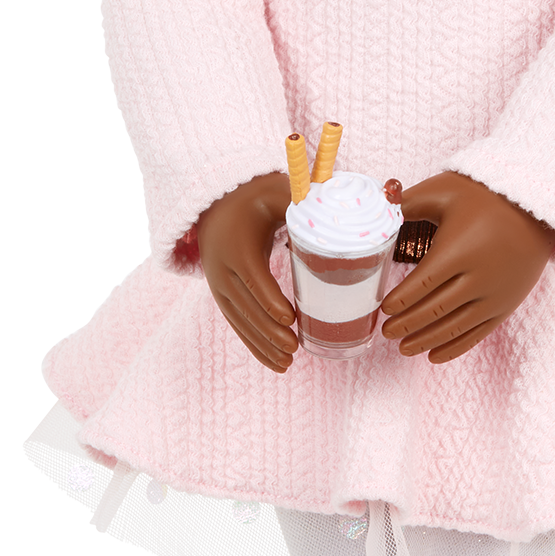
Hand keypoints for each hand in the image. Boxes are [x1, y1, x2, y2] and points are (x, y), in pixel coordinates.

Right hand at [194, 171, 298, 372]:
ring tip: (288, 362)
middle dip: (269, 330)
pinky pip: (236, 324)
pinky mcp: (221, 296)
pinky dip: (254, 345)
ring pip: (240, 321)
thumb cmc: (255, 197)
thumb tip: (339, 209)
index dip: (270, 300)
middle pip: (246, 306)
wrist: (216, 203)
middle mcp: (222, 269)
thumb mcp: (277, 193)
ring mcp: (218, 285)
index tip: (290, 319)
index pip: (253, 278)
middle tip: (295, 347)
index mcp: (238, 245)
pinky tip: (274, 362)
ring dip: (262, 344)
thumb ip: (303, 201)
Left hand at [379, 171, 554, 363]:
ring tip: (403, 347)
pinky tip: (434, 355)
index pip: (422, 284)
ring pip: (454, 327)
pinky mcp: (507, 305)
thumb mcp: (445, 190)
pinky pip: (477, 333)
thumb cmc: (486, 196)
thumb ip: (407, 202)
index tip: (383, 308)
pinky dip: (454, 347)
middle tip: (386, 331)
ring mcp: (495, 295)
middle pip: (434, 310)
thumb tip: (374, 205)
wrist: (538, 208)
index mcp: (458, 250)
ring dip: (426, 340)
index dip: (400, 300)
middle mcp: (478, 278)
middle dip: (406, 324)